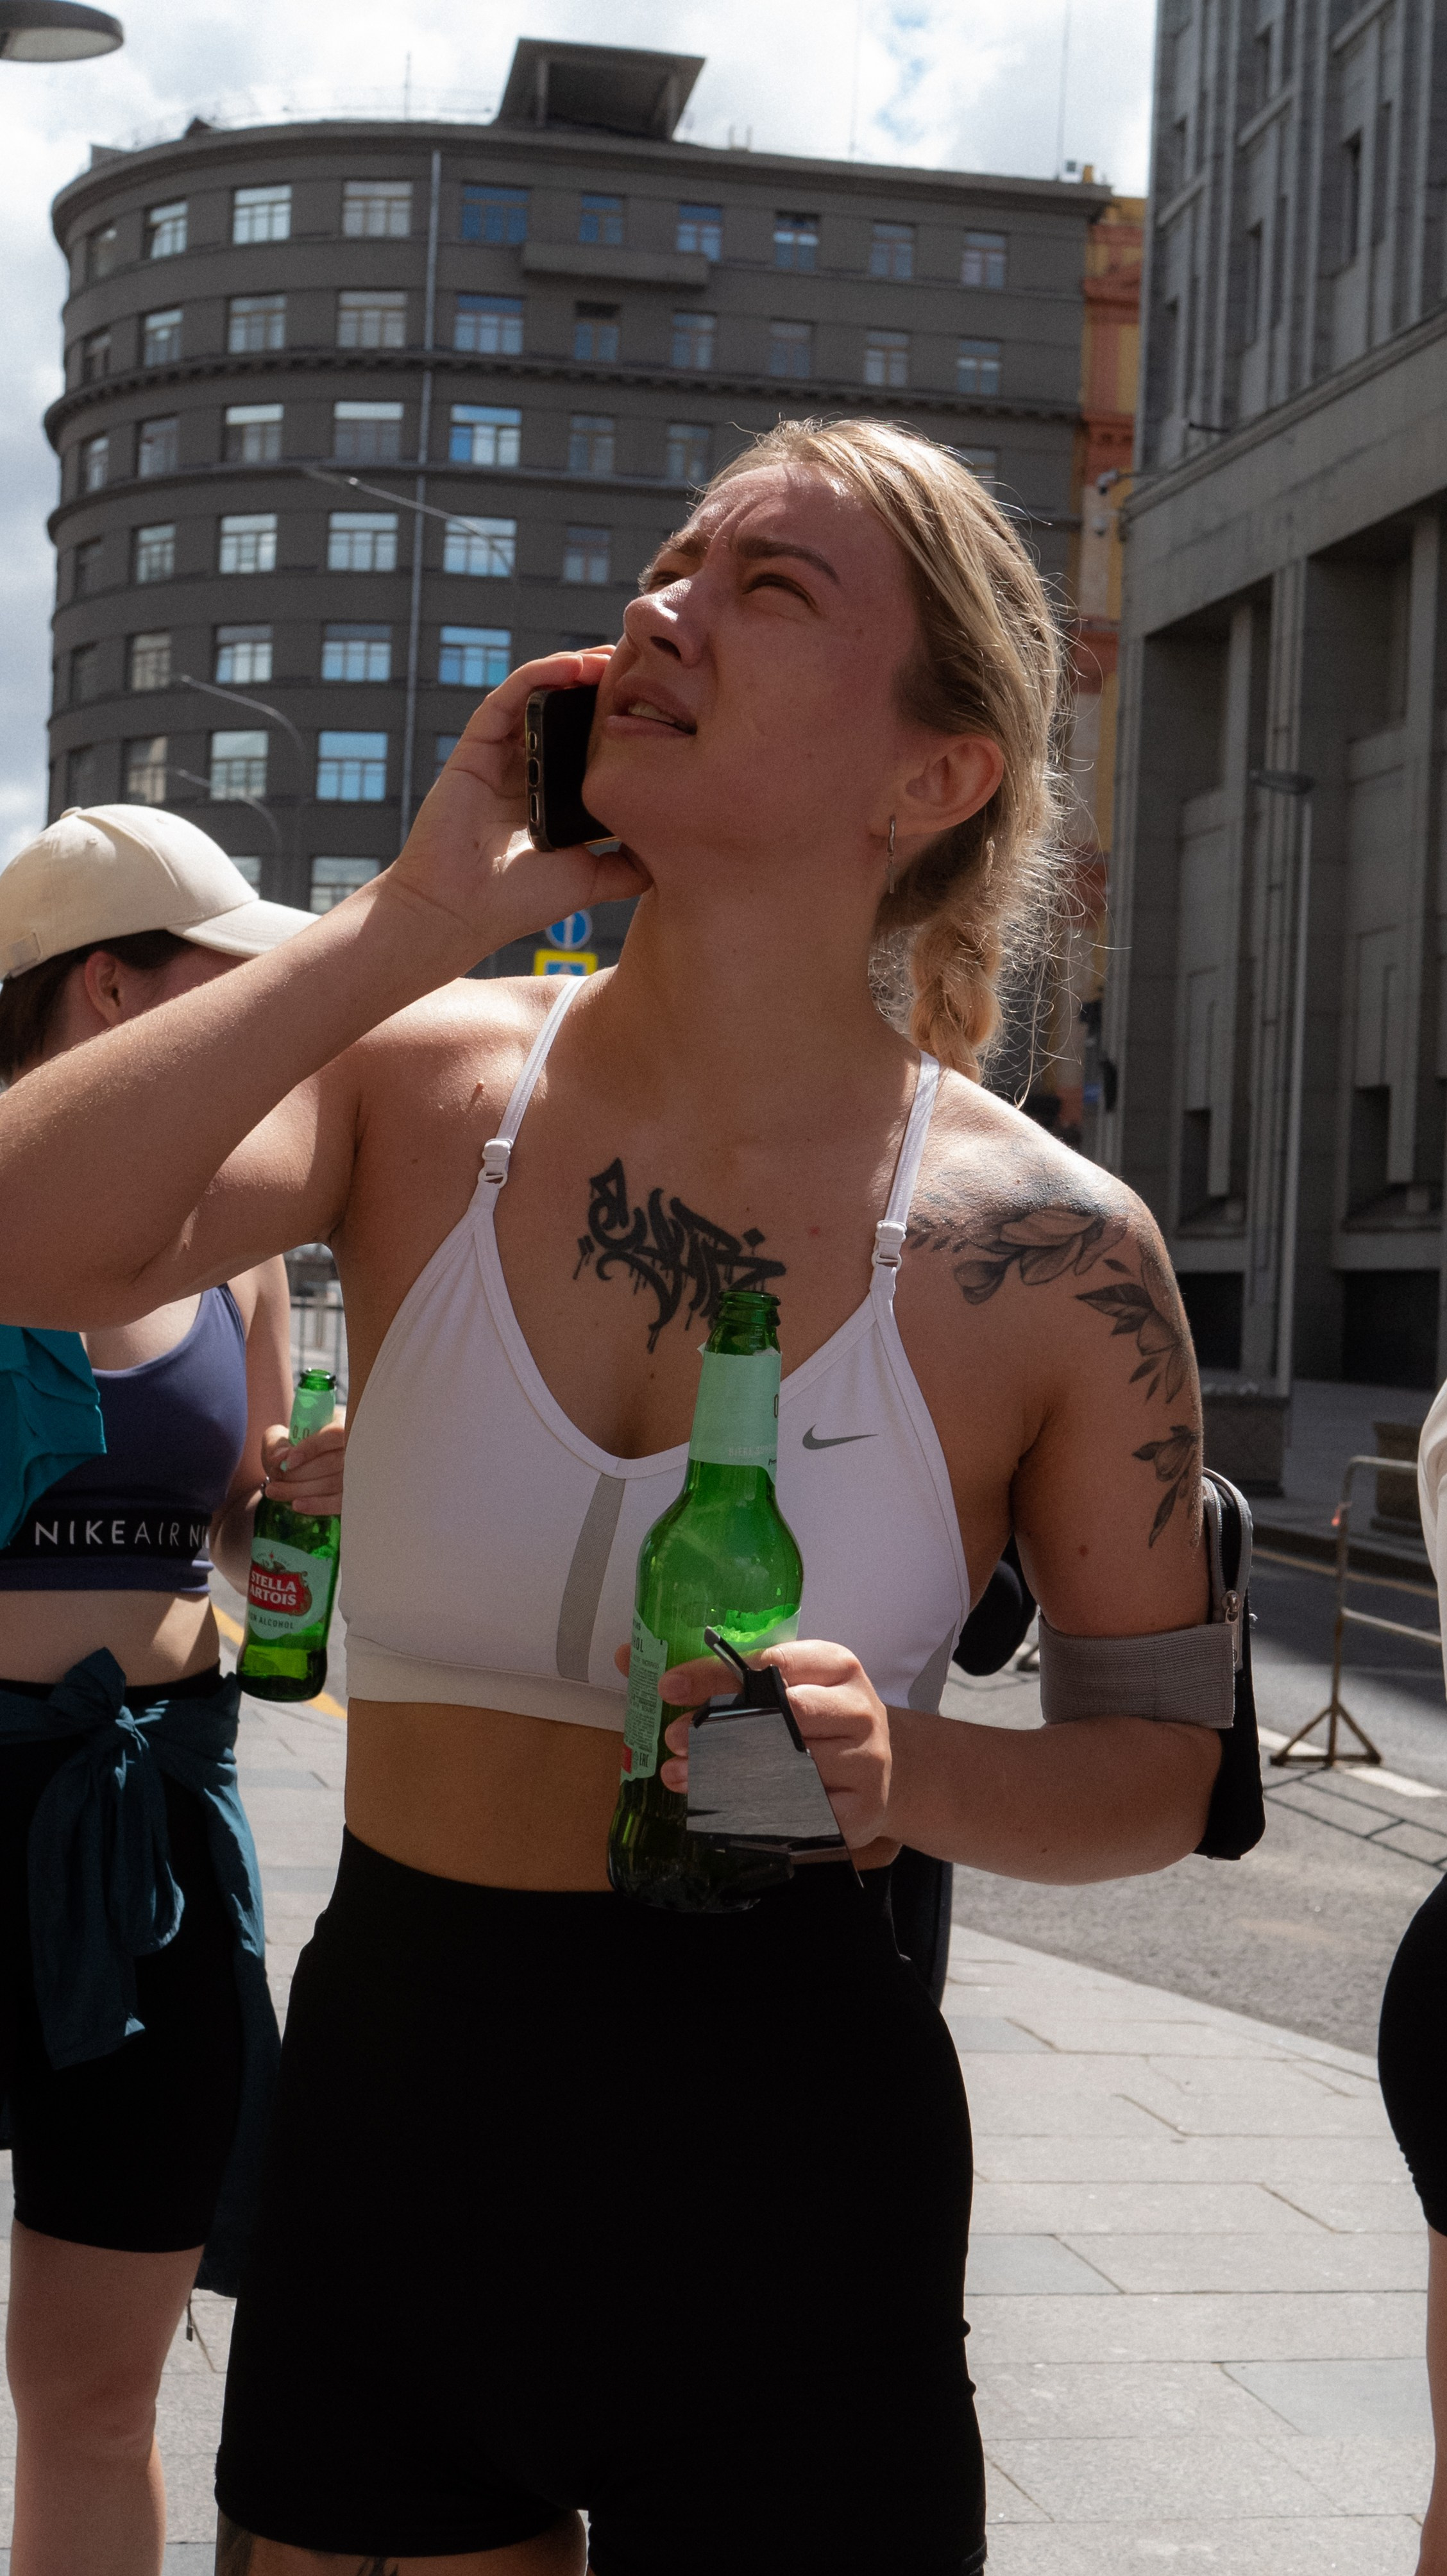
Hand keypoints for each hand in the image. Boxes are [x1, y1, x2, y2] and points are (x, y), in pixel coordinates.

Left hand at [260, 1418, 345, 1519]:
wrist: (304, 1464)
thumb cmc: (294, 1446)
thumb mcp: (282, 1435)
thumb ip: (277, 1442)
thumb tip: (281, 1458)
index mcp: (342, 1423)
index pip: (335, 1434)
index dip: (313, 1448)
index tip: (289, 1462)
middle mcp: (355, 1446)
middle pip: (331, 1463)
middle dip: (298, 1474)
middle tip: (274, 1479)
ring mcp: (358, 1471)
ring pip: (332, 1484)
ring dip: (300, 1490)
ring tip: (273, 1491)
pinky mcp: (354, 1492)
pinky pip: (340, 1502)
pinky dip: (318, 1505)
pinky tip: (297, 1505)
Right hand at [386, 649, 649, 958]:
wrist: (457, 914)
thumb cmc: (517, 902)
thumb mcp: (593, 879)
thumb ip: (629, 864)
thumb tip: (676, 851)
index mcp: (552, 795)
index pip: (588, 745)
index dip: (618, 721)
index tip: (658, 704)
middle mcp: (526, 770)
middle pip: (567, 714)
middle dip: (601, 687)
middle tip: (641, 667)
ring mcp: (499, 757)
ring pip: (538, 697)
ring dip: (574, 671)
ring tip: (611, 657)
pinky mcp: (474, 749)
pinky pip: (506, 699)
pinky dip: (537, 677)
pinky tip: (570, 667)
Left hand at [653, 1639, 894, 1852]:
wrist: (887, 1769)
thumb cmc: (819, 1718)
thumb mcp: (785, 1682)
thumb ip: (719, 1672)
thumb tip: (628, 1656)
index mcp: (836, 1665)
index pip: (772, 1664)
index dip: (716, 1677)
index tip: (669, 1688)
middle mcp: (857, 1709)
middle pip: (782, 1716)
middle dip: (720, 1729)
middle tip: (674, 1740)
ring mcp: (864, 1763)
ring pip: (786, 1768)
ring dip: (726, 1776)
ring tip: (682, 1776)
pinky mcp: (860, 1812)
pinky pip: (799, 1814)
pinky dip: (755, 1812)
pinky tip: (722, 1809)